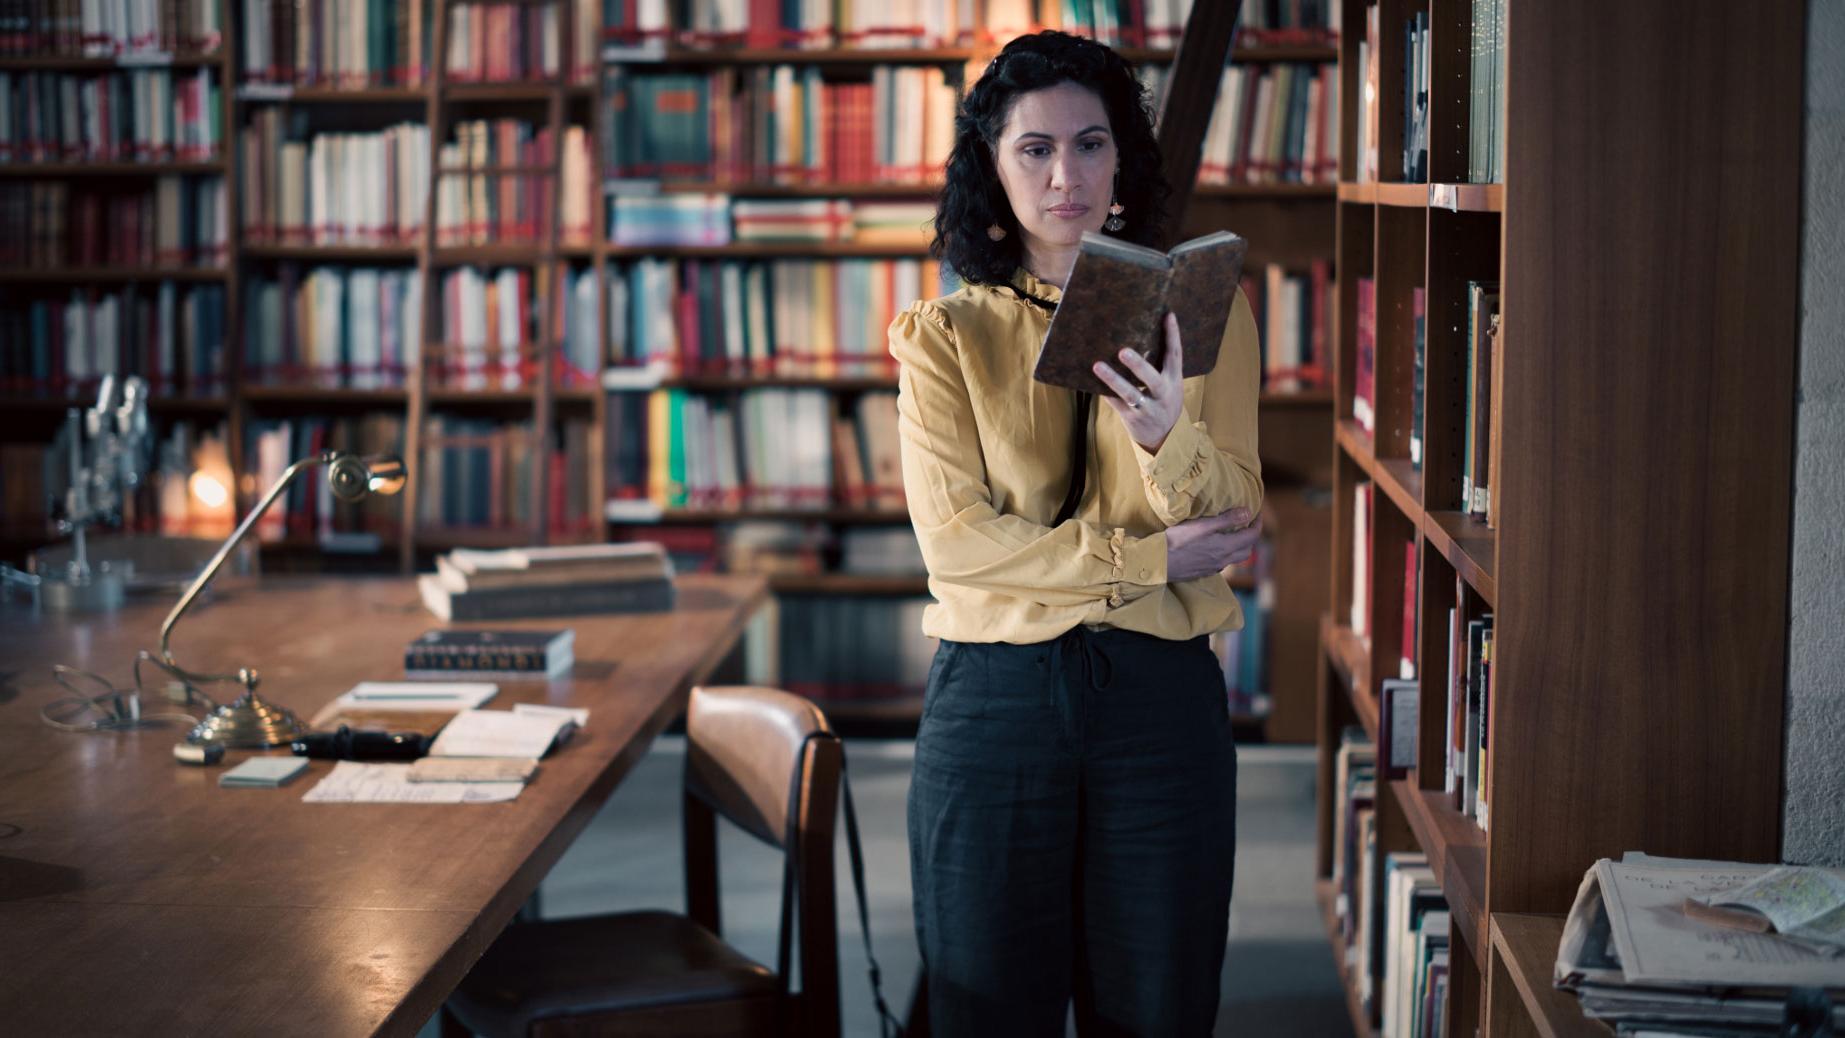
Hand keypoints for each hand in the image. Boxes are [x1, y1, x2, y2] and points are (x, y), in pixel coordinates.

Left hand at [1093, 312, 1184, 453]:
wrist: (1165, 438)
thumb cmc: (1163, 403)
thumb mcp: (1170, 385)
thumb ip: (1160, 366)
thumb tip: (1140, 335)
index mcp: (1174, 382)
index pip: (1176, 356)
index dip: (1173, 336)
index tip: (1167, 315)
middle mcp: (1164, 395)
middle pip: (1152, 379)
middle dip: (1138, 365)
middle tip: (1122, 351)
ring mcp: (1148, 409)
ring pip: (1130, 394)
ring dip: (1113, 380)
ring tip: (1097, 365)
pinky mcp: (1132, 419)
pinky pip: (1116, 404)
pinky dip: (1104, 392)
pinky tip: (1089, 381)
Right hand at [1164, 508, 1262, 582]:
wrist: (1157, 562)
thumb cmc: (1177, 541)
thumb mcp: (1202, 525)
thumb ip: (1226, 519)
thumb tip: (1248, 513)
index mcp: (1225, 547)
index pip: (1252, 536)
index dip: (1258, 524)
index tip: (1256, 513)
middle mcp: (1223, 560)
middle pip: (1247, 550)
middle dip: (1250, 536)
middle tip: (1246, 524)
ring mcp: (1213, 568)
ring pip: (1235, 558)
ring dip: (1239, 546)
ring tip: (1232, 534)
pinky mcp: (1203, 572)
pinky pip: (1222, 563)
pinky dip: (1225, 553)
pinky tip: (1215, 547)